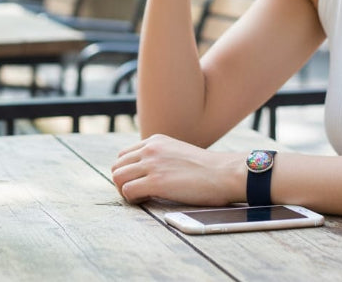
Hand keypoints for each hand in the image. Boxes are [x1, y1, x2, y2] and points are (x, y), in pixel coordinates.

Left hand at [111, 134, 242, 206]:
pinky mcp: (156, 182)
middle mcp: (150, 149)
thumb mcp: (177, 152)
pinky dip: (132, 199)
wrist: (224, 173)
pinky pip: (128, 190)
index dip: (128, 171)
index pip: (124, 155)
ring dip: (124, 190)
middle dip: (123, 181)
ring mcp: (152, 164)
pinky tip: (144, 201)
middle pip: (117, 166)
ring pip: (118, 177)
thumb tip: (149, 172)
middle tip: (137, 193)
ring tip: (140, 197)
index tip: (138, 182)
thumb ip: (161, 156)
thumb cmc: (207, 169)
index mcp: (155, 141)